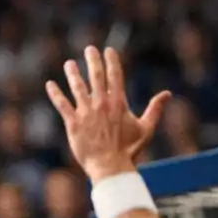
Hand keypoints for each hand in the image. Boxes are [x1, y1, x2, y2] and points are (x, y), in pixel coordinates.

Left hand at [45, 46, 171, 181]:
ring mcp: (86, 113)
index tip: (108, 50)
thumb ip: (155, 109)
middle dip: (92, 60)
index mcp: (118, 103)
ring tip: (69, 64)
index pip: (115, 75)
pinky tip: (50, 84)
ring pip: (77, 87)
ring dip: (73, 73)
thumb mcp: (146, 129)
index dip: (111, 61)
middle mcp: (101, 104)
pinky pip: (62, 105)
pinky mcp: (73, 124)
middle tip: (89, 49)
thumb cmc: (129, 151)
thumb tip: (168, 94)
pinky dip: (55, 94)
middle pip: (96, 75)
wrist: (110, 167)